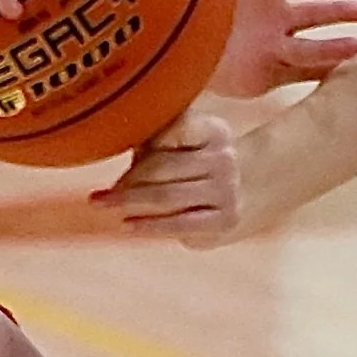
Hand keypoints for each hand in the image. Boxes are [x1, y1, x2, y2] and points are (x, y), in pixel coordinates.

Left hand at [92, 108, 240, 244]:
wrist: (258, 188)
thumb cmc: (201, 160)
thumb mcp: (188, 139)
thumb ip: (154, 136)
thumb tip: (105, 136)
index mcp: (213, 130)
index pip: (169, 130)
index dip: (141, 141)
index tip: (114, 148)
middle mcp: (223, 158)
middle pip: (162, 167)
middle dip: (126, 179)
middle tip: (98, 193)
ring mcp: (226, 191)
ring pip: (166, 196)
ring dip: (128, 201)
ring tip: (101, 203)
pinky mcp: (224, 221)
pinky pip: (178, 224)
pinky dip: (149, 225)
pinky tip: (126, 223)